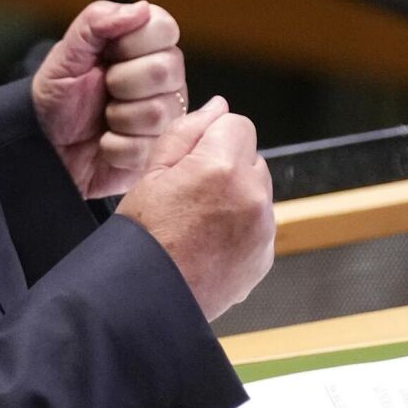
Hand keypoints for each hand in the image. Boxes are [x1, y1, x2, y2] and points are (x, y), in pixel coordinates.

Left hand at [31, 0, 186, 198]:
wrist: (46, 144)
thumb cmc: (59, 96)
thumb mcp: (66, 54)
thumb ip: (96, 22)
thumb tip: (141, 8)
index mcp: (148, 46)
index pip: (165, 28)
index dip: (132, 42)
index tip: (108, 53)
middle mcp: (166, 79)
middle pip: (164, 70)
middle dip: (120, 81)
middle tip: (104, 87)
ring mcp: (166, 115)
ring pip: (155, 112)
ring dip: (116, 117)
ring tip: (104, 116)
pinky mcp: (158, 150)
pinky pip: (143, 147)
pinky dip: (113, 145)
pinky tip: (107, 140)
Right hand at [116, 96, 274, 320]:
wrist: (148, 300)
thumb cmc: (142, 240)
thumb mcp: (151, 173)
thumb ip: (188, 131)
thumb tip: (217, 107)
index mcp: (221, 168)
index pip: (237, 123)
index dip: (211, 137)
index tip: (191, 159)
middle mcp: (251, 196)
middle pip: (250, 155)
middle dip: (226, 165)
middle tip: (189, 193)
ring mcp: (262, 228)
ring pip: (257, 189)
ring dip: (236, 195)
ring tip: (197, 220)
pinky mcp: (264, 255)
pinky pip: (259, 223)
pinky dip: (241, 226)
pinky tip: (209, 241)